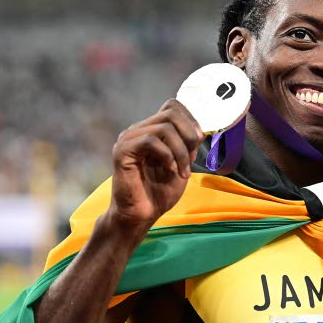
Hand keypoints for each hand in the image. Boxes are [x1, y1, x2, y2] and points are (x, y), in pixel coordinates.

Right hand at [106, 99, 202, 232]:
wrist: (141, 216)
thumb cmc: (159, 193)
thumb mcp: (181, 164)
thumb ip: (187, 145)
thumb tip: (199, 130)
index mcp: (150, 130)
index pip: (172, 106)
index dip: (191, 119)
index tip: (197, 143)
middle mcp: (138, 130)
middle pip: (171, 113)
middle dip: (189, 135)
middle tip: (191, 159)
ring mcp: (128, 139)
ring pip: (164, 127)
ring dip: (180, 151)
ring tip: (182, 171)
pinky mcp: (122, 152)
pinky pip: (150, 140)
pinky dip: (167, 155)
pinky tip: (169, 169)